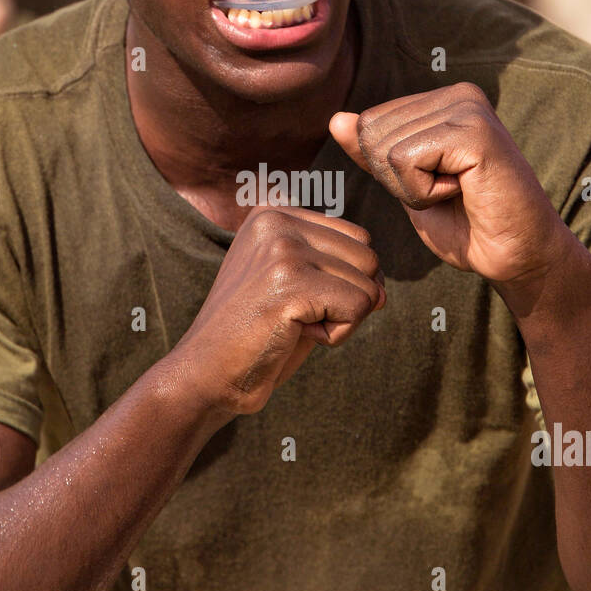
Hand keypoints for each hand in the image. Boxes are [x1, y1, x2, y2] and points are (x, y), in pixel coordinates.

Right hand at [170, 207, 385, 416]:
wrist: (206, 375)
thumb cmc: (254, 338)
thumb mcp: (295, 288)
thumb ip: (337, 273)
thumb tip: (384, 291)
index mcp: (274, 215)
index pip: (357, 239)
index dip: (343, 282)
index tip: (296, 301)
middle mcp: (277, 222)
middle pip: (368, 257)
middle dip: (348, 298)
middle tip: (297, 318)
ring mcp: (283, 249)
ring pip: (369, 284)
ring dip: (342, 318)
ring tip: (294, 326)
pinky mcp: (291, 282)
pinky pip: (358, 307)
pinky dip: (338, 334)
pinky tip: (296, 335)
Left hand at [330, 84, 577, 300]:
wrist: (518, 257)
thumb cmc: (467, 225)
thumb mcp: (407, 186)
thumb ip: (375, 153)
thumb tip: (337, 119)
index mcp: (442, 101)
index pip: (368, 124)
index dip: (388, 172)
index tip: (436, 185)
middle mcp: (457, 95)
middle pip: (372, 134)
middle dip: (398, 180)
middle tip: (448, 193)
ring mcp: (467, 109)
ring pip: (386, 150)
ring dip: (413, 189)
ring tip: (459, 192)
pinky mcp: (473, 131)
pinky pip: (406, 161)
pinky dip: (424, 192)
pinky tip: (464, 192)